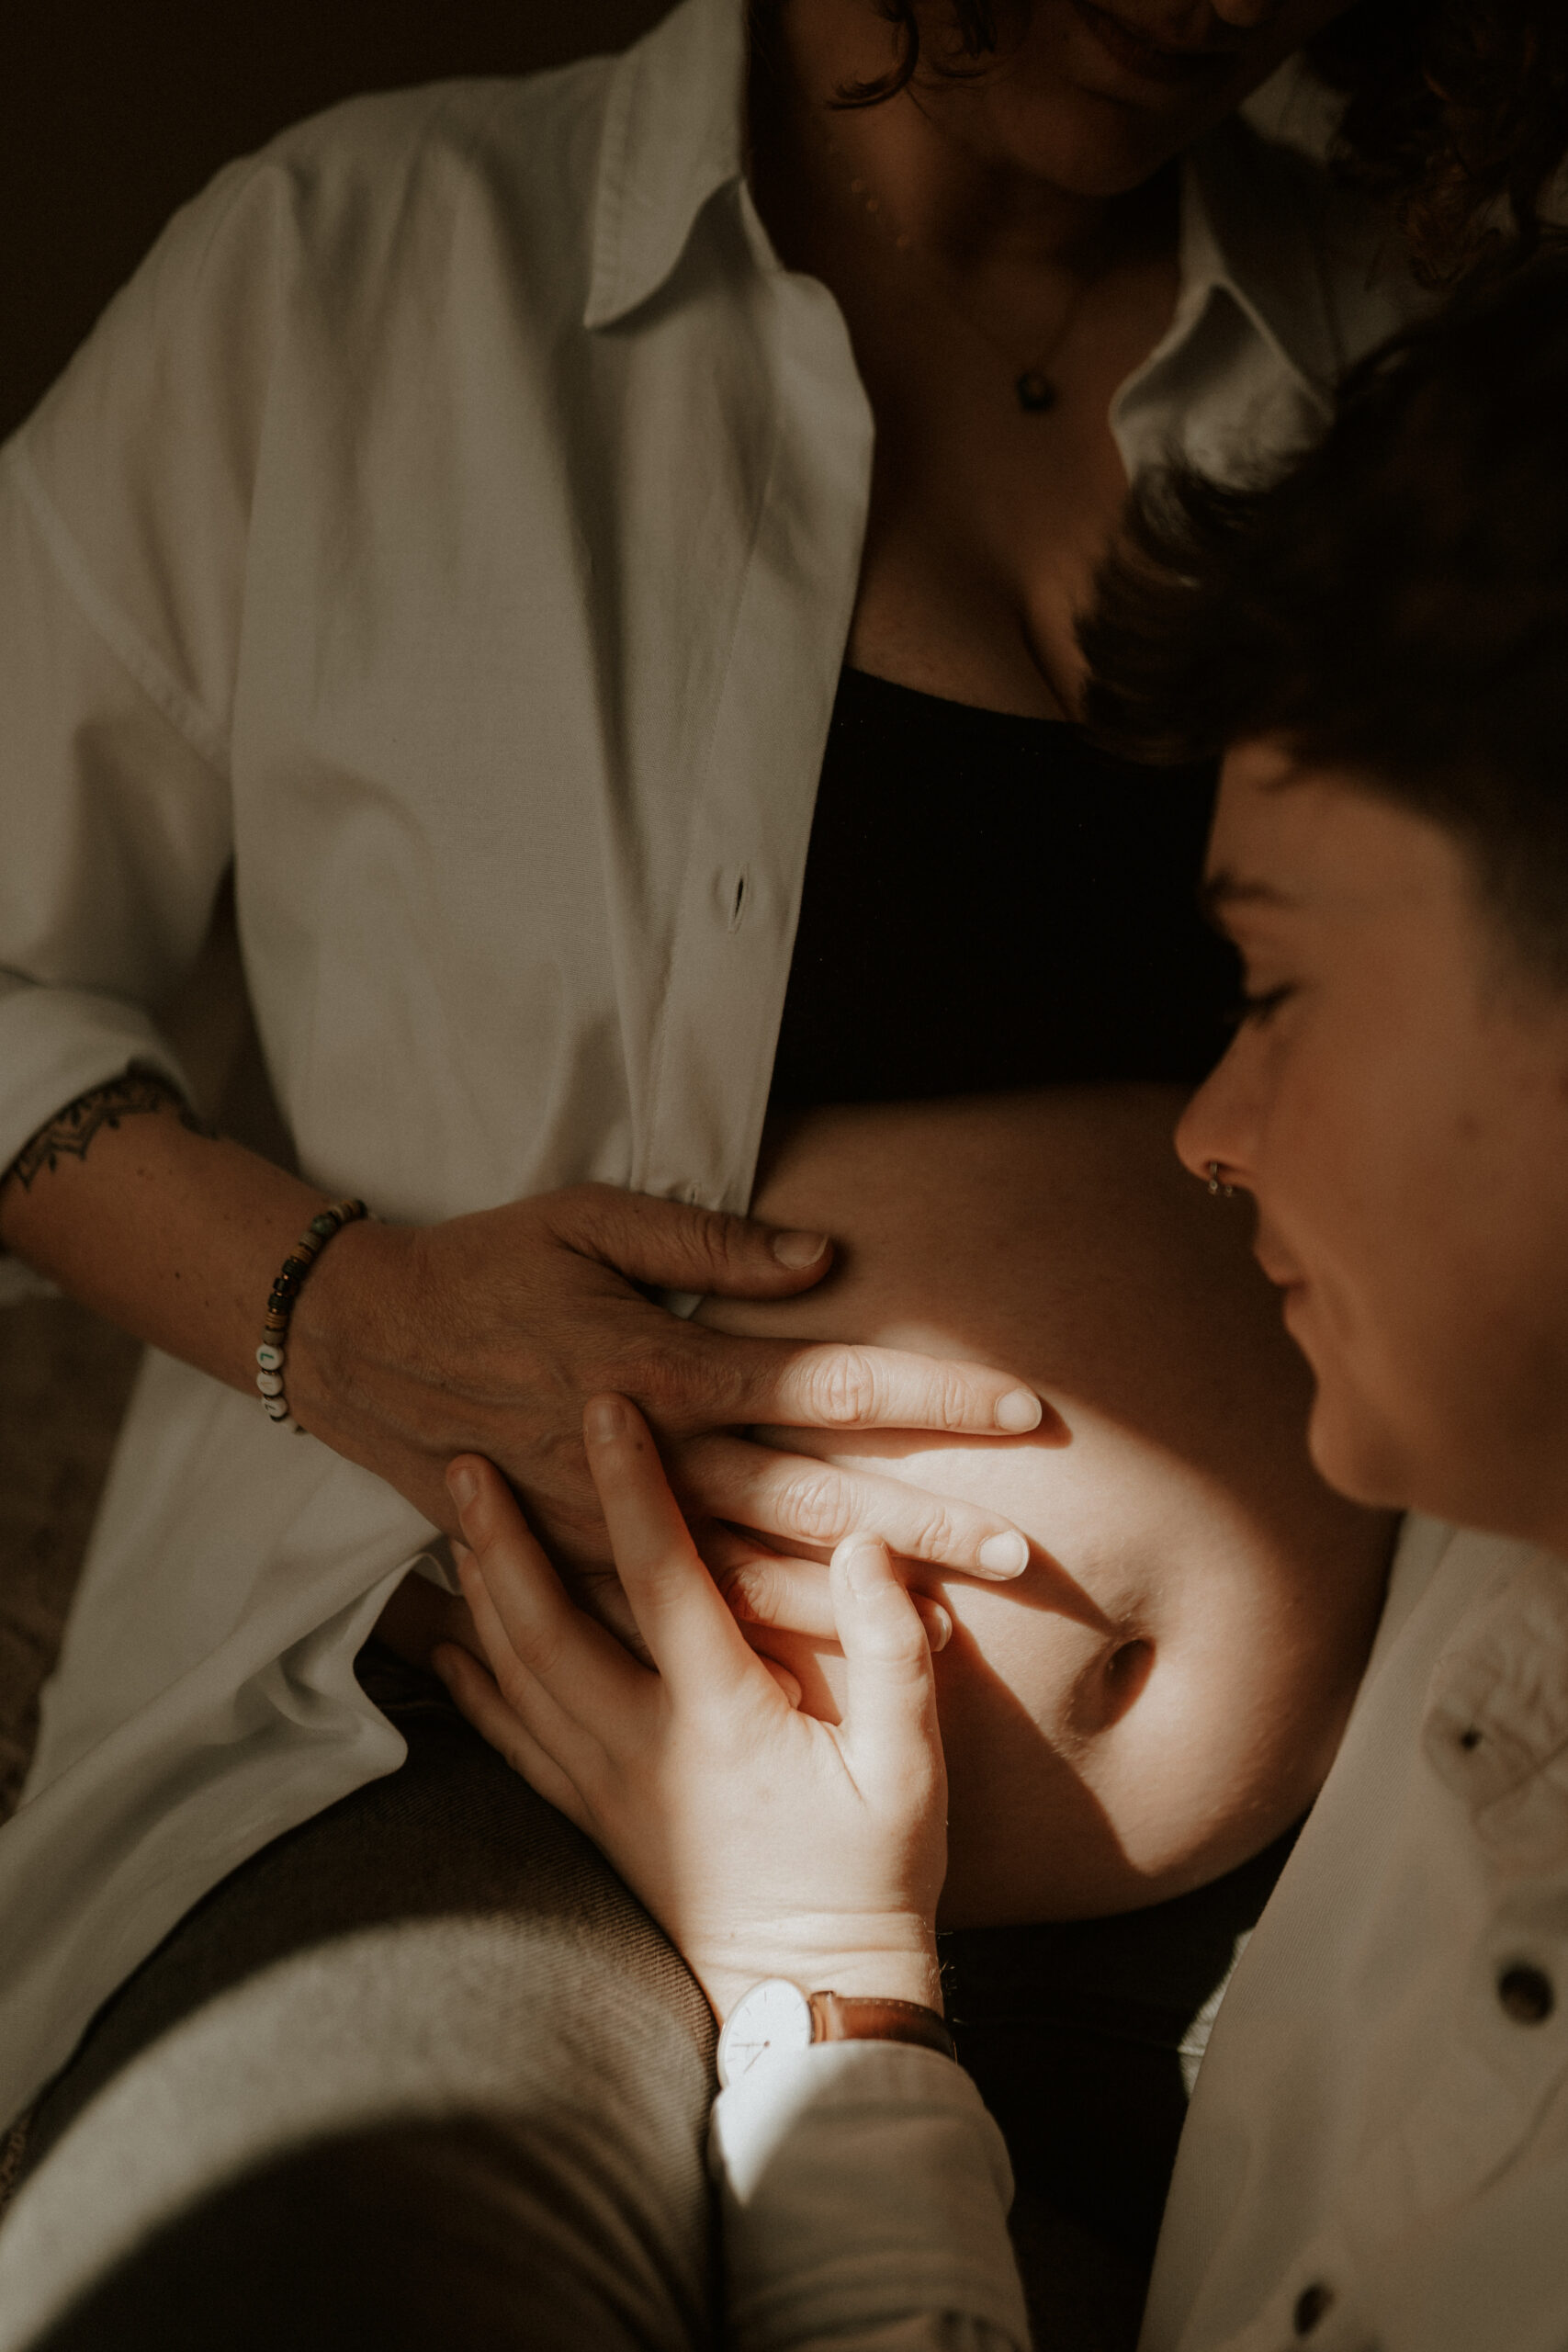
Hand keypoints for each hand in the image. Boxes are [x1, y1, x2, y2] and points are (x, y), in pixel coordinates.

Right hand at [288, 1183, 1038, 1638]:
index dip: (928, 1394)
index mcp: (661, 1363)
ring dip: (859, 1601)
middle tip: (1026, 1551)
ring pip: (756, 1575)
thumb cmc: (484, 1266)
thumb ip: (705, 1240)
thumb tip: (822, 1258)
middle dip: (921, 1525)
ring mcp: (610, 1524)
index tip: (1023, 1407)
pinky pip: (678, 1616)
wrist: (363, 1348)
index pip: (824, 1380)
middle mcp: (649, 1455)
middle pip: (812, 1499)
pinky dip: (753, 1640)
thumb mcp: (585, 1219)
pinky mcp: (577, 1563)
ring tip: (960, 1619)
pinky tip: (827, 1662)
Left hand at [432, 1399, 946, 2021]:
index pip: (661, 1577)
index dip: (631, 1485)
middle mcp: (642, 1747)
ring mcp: (606, 1789)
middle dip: (503, 1534)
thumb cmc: (873, 1879)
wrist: (815, 2003)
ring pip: (515, 1676)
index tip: (603, 1407)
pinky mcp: (593, 1822)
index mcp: (721, 1719)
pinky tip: (448, 1644)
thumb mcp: (911, 1765)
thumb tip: (865, 1545)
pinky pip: (513, 1744)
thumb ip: (890, 1647)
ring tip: (450, 1522)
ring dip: (479, 1593)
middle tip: (466, 1457)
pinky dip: (473, 1688)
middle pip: (546, 1624)